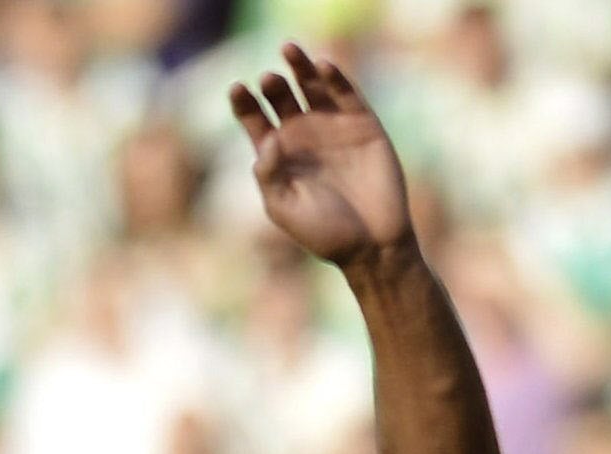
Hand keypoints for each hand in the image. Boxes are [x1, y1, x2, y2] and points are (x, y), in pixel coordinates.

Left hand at [230, 44, 412, 269]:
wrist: (373, 246)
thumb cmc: (325, 234)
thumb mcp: (285, 209)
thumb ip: (269, 176)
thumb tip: (265, 140)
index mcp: (279, 155)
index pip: (255, 119)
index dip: (244, 102)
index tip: (236, 89)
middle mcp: (303, 135)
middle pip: (281, 96)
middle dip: (272, 84)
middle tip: (268, 80)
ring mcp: (333, 126)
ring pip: (311, 85)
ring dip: (299, 66)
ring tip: (288, 50)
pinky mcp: (362, 123)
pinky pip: (346, 92)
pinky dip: (334, 76)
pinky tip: (322, 66)